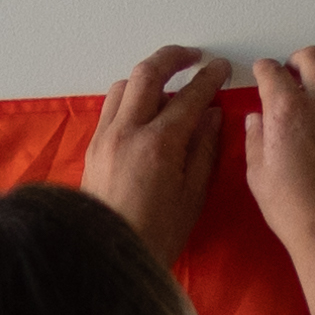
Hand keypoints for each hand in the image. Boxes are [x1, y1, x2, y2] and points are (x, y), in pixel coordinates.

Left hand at [79, 44, 226, 263]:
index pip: (189, 97)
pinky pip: (110, 106)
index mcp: (158, 144)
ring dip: (148, 76)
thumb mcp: (192, 195)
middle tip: (194, 57)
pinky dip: (129, 96)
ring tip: (169, 84)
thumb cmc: (156, 234)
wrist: (102, 256)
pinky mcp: (93, 147)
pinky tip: (145, 108)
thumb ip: (204, 149)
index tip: (222, 68)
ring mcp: (104, 137)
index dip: (209, 78)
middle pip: (147, 74)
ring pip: (123, 86)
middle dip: (173, 58)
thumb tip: (211, 114)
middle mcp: (127, 132)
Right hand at [242, 45, 314, 268]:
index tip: (262, 73)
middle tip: (291, 73)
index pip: (273, 72)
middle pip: (314, 58)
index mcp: (287, 111)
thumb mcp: (258, 175)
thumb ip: (255, 139)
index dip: (264, 70)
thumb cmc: (295, 210)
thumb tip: (257, 121)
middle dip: (298, 60)